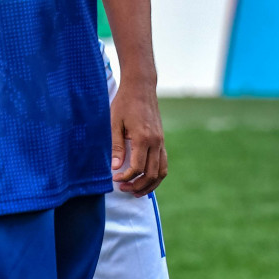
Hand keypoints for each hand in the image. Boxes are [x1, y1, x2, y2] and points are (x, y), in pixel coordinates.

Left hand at [110, 78, 166, 195]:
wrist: (141, 87)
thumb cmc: (124, 103)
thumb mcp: (114, 123)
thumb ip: (116, 146)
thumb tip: (114, 168)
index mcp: (143, 138)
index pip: (137, 168)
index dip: (126, 177)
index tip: (115, 179)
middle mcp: (155, 142)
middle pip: (151, 174)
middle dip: (137, 185)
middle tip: (123, 188)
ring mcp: (161, 141)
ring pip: (161, 171)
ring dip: (150, 185)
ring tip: (136, 191)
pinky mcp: (162, 140)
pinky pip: (163, 163)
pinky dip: (157, 175)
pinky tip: (145, 179)